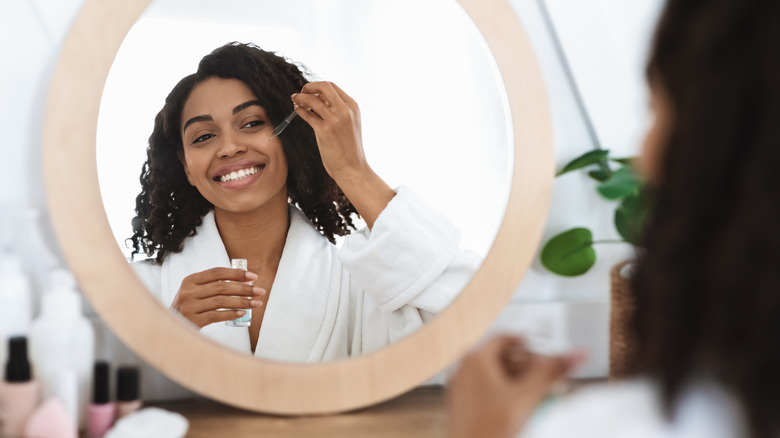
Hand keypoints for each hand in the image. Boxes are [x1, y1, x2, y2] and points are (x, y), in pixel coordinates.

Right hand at [171, 267, 265, 327]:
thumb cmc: (189, 308)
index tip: (253, 277)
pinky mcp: (193, 321)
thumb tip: (244, 281)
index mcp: (190, 280)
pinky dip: (231, 314)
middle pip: (221, 287)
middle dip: (244, 288)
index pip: (217, 272)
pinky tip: (243, 313)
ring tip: (256, 303)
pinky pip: (216, 316)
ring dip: (242, 301)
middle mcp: (188, 292)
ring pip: (221, 301)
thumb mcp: (195, 292)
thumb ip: (212, 285)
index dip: (236, 273)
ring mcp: (189, 306)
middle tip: (260, 291)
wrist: (171, 328)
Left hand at [291, 81, 366, 180]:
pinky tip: (297, 110)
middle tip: (301, 92)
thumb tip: (318, 99)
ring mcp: (335, 120)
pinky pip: (307, 114)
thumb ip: (338, 110)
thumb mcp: (349, 124)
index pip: (332, 86)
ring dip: (300, 97)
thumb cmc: (349, 149)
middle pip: (323, 86)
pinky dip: (299, 110)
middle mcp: (345, 110)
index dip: (318, 86)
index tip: (310, 91)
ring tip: (295, 100)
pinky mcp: (324, 131)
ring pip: (312, 99)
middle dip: (309, 86)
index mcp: (353, 107)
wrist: (352, 168)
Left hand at [446, 335, 582, 437]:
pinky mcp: (462, 405)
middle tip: (544, 378)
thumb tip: (577, 355)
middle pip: (500, 357)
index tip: (544, 355)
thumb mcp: (527, 397)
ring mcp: (460, 387)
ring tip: (534, 396)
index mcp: (476, 359)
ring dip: (516, 382)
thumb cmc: (490, 429)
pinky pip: (485, 391)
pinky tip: (517, 410)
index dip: (530, 346)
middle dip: (525, 367)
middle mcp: (464, 368)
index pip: (506, 339)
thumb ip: (552, 372)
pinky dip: (503, 394)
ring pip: (493, 375)